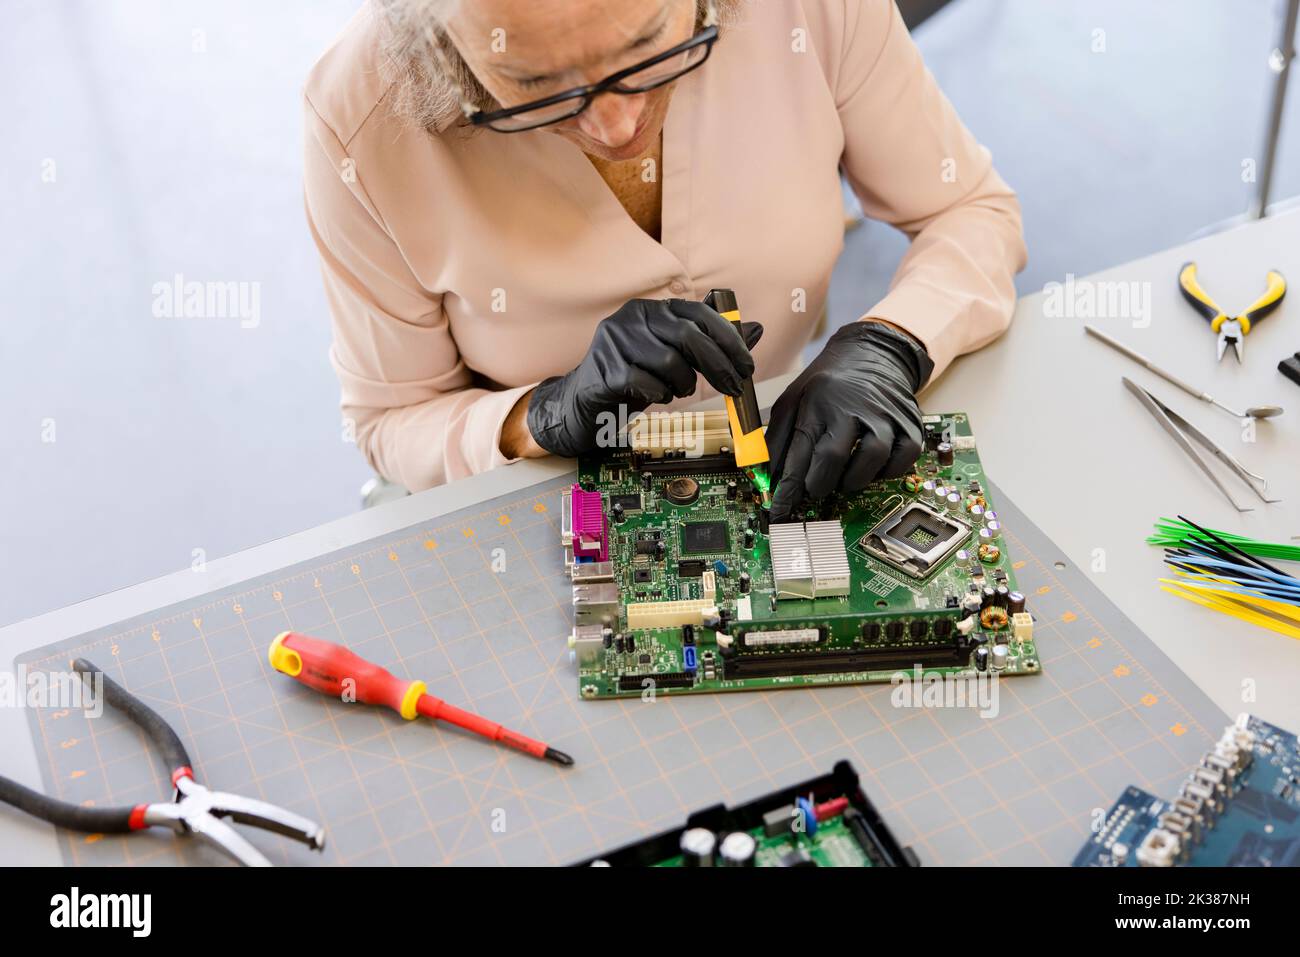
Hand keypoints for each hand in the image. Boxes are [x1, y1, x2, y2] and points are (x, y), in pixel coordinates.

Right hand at [527, 298, 762, 456]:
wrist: (584, 402)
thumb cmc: (634, 376)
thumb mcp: (675, 357)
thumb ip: (711, 343)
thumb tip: (755, 330)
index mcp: (653, 308)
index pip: (699, 313)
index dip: (728, 338)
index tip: (746, 364)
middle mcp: (632, 316)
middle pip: (688, 337)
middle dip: (718, 366)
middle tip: (733, 388)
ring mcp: (615, 340)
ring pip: (671, 363)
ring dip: (682, 385)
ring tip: (674, 390)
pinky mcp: (606, 368)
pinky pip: (649, 384)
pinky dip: (658, 395)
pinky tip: (652, 395)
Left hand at [765, 321, 933, 522]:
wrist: (872, 353)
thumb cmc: (827, 384)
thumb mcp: (792, 400)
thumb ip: (777, 440)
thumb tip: (765, 480)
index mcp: (818, 403)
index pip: (800, 454)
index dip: (788, 489)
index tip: (781, 512)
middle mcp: (853, 408)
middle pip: (834, 458)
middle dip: (819, 484)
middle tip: (815, 488)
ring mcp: (885, 416)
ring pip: (872, 460)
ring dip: (853, 480)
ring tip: (843, 476)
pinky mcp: (910, 424)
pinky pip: (902, 461)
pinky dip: (886, 473)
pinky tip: (872, 467)